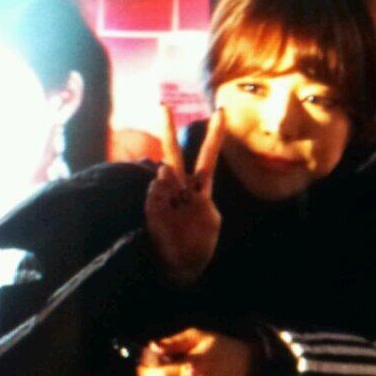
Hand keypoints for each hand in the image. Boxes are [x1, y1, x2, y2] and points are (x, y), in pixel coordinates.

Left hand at [135, 327, 257, 375]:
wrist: (246, 364)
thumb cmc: (219, 346)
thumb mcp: (198, 336)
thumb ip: (174, 342)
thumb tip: (152, 347)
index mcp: (197, 364)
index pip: (164, 375)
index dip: (148, 373)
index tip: (142, 367)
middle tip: (155, 366)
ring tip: (174, 371)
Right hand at [144, 106, 225, 285]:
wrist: (184, 269)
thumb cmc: (200, 245)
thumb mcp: (212, 222)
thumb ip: (200, 200)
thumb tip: (171, 179)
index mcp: (200, 189)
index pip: (208, 157)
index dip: (215, 136)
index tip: (222, 112)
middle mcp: (180, 189)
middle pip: (174, 155)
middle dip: (167, 131)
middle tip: (163, 106)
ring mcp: (165, 198)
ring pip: (163, 175)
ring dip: (169, 180)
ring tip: (173, 190)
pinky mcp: (153, 212)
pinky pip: (154, 196)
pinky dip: (158, 195)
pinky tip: (163, 198)